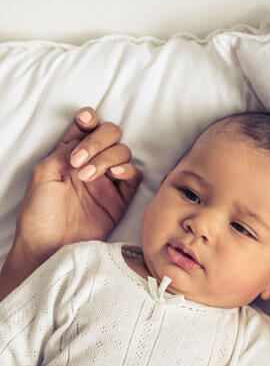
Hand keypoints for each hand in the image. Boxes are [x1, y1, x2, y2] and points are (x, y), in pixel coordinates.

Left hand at [14, 107, 141, 266]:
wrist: (49, 246)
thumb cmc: (39, 213)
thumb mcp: (43, 174)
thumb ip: (66, 151)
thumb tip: (87, 141)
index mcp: (68, 154)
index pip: (85, 127)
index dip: (89, 119)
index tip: (86, 120)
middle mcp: (91, 163)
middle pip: (110, 134)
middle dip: (99, 139)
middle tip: (80, 159)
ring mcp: (107, 180)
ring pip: (123, 151)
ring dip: (107, 157)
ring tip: (88, 176)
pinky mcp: (121, 198)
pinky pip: (134, 175)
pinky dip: (127, 170)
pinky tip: (114, 175)